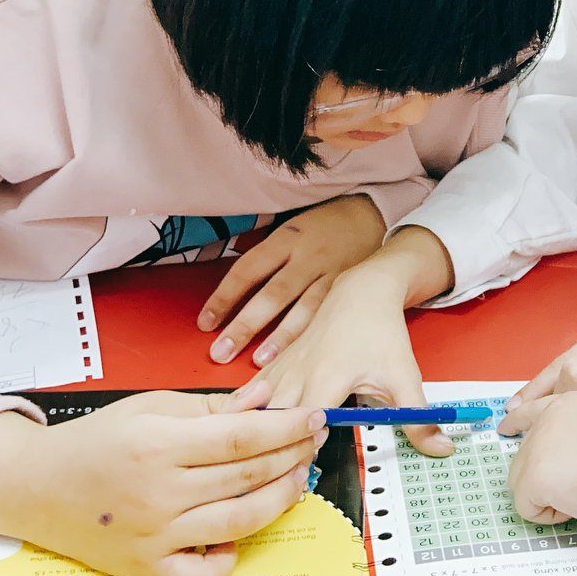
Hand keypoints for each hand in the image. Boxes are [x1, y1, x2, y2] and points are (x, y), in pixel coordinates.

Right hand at [0, 382, 325, 575]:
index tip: (315, 417)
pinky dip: (228, 560)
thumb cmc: (95, 441)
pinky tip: (236, 535)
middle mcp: (157, 492)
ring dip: (279, 500)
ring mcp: (153, 535)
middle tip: (312, 442)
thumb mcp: (150, 407)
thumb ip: (211, 407)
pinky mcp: (145, 567)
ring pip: (239, 523)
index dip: (287, 427)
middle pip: (248, 477)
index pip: (243, 437)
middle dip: (293, 456)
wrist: (32, 486)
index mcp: (157, 444)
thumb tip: (266, 400)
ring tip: (296, 479)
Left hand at [197, 194, 387, 366]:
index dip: (224, 297)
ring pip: (303, 309)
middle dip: (245, 325)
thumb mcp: (291, 229)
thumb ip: (266, 257)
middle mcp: (308, 257)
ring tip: (259, 361)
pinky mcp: (349, 289)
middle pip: (272, 294)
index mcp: (287, 238)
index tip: (206, 322)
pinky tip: (299, 356)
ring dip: (279, 337)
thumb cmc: (323, 225)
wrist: (371, 214)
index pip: (248, 270)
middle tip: (221, 351)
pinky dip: (311, 337)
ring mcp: (331, 274)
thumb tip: (232, 291)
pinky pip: (327, 316)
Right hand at [249, 227, 457, 456]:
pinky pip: (251, 393)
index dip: (301, 451)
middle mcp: (297, 374)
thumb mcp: (405, 377)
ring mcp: (281, 368)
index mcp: (327, 378)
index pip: (302, 425)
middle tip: (281, 475)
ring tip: (260, 460)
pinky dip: (247, 413)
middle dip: (272, 449)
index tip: (307, 474)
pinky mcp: (274, 364)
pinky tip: (244, 431)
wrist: (362, 291)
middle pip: (270, 420)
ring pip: (253, 407)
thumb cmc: (382, 334)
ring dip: (256, 433)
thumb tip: (442, 449)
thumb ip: (419, 418)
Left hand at [503, 391, 576, 532]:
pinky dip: (551, 515)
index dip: (517, 422)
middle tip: (575, 486)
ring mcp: (539, 445)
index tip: (508, 427)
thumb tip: (573, 458)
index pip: (533, 409)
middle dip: (543, 475)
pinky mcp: (536, 475)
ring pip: (522, 483)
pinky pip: (529, 508)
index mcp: (572, 403)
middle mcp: (550, 417)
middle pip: (522, 455)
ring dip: (550, 495)